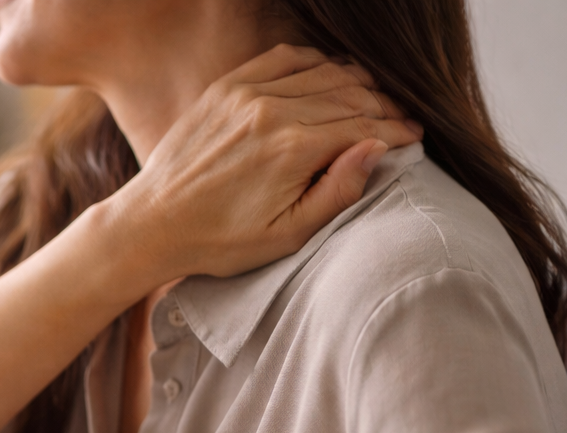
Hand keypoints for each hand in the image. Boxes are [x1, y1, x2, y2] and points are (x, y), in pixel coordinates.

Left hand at [103, 44, 423, 283]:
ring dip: (356, 84)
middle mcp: (272, 112)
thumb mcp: (286, 235)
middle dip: (384, 108)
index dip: (397, 132)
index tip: (414, 139)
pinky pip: (285, 57)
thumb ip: (337, 192)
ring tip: (374, 102)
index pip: (364, 126)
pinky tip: (330, 78)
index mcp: (292, 150)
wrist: (153, 224)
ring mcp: (247, 93)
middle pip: (350, 95)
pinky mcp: (227, 86)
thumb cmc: (220, 241)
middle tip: (401, 121)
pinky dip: (316, 63)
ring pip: (323, 72)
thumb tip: (376, 148)